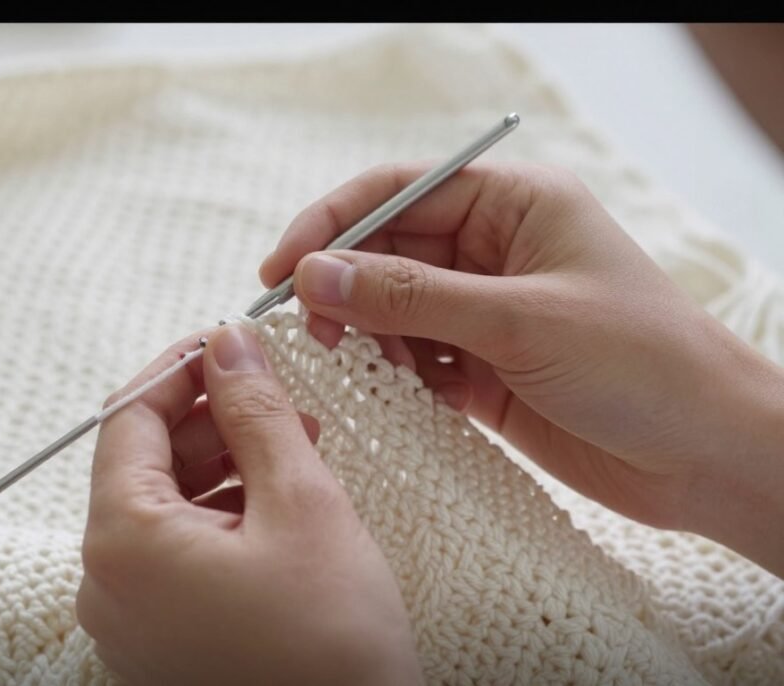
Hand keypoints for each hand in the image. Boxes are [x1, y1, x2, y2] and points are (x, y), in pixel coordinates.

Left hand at [76, 325, 421, 684]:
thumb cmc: (332, 646)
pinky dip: (222, 515)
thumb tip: (227, 343)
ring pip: (163, 506)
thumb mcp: (302, 504)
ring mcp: (131, 619)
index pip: (127, 418)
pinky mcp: (162, 641)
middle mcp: (107, 583)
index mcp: (124, 541)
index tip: (230, 341)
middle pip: (141, 461)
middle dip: (209, 417)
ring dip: (222, 463)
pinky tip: (279, 498)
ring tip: (293, 442)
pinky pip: (176, 554)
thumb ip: (256, 413)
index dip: (180, 369)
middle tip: (275, 392)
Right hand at [261, 161, 783, 575]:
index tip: (280, 268)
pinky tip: (398, 395)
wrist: (709, 455)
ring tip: (359, 368)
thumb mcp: (518, 320)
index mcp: (513, 205)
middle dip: (342, 288)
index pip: (398, 192)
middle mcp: (494, 251)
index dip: (331, 224)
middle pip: (387, 252)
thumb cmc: (642, 363)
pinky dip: (394, 377)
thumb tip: (314, 272)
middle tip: (308, 330)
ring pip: (393, 311)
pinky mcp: (484, 369)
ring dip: (366, 337)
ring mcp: (487, 312)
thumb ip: (410, 296)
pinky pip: (415, 360)